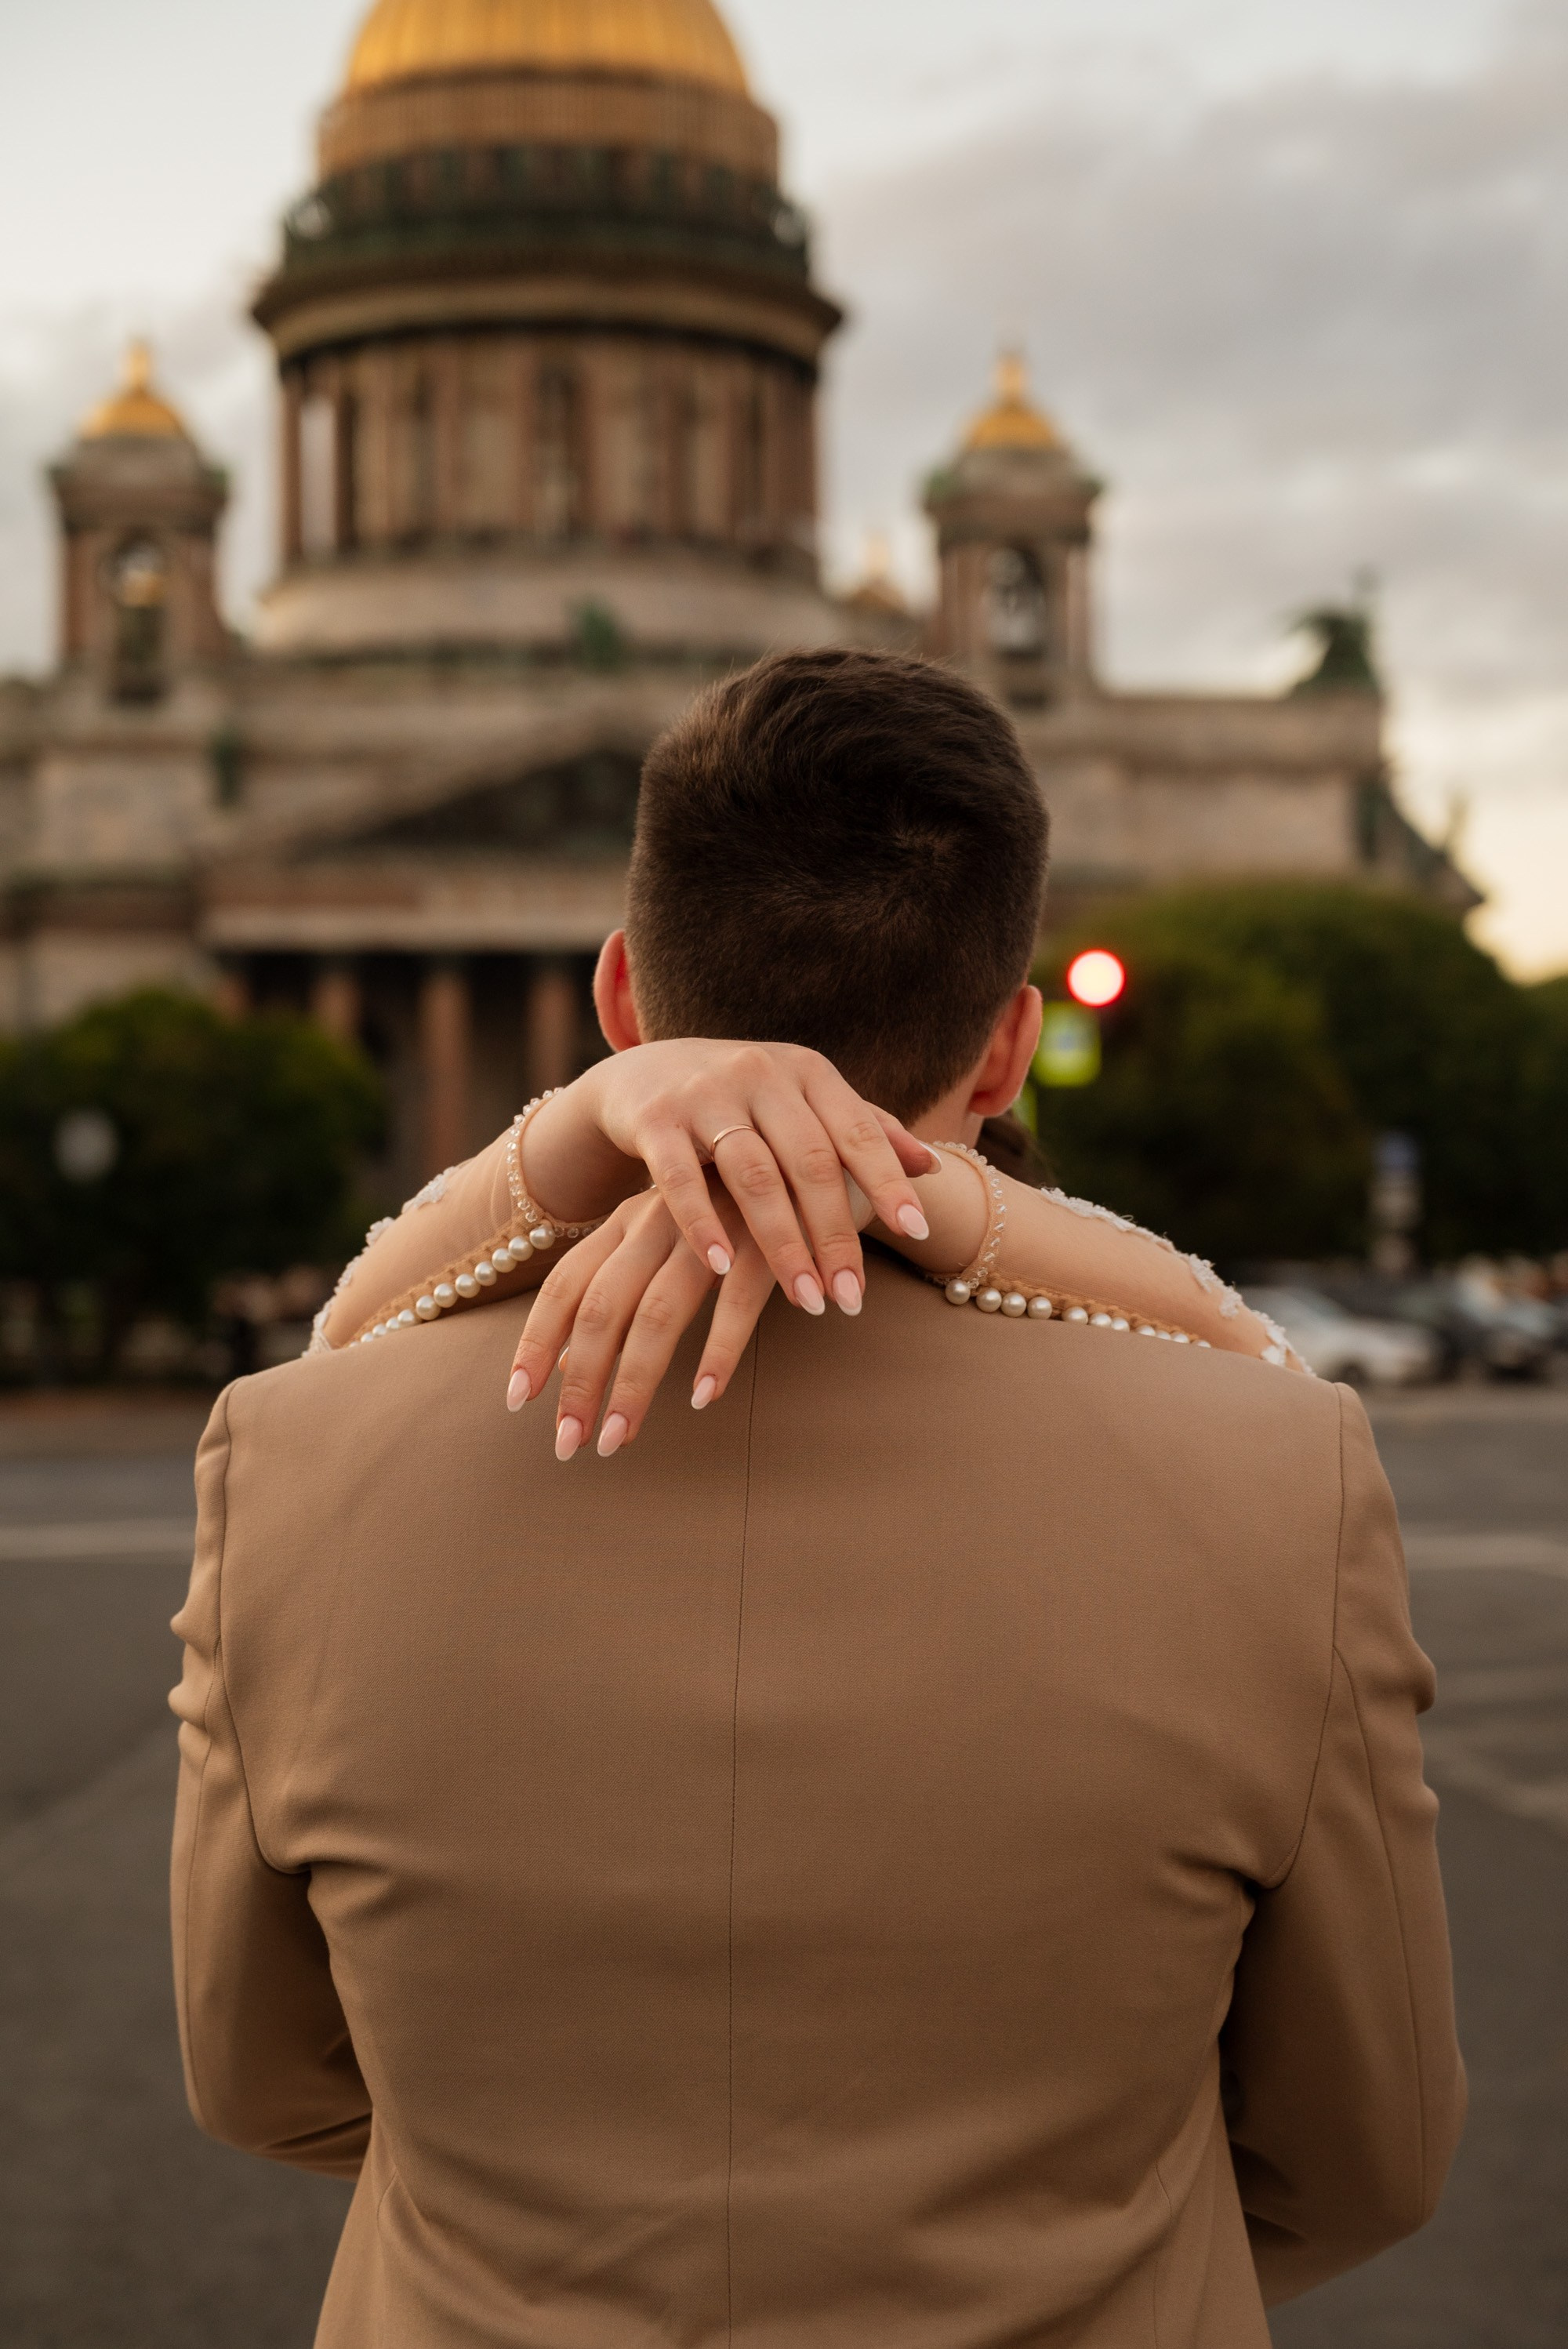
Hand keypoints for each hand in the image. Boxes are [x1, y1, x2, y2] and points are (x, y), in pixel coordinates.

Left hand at [506, 1181, 776, 1458]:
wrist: (822, 1151)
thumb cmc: (739, 1210)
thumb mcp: (672, 1242)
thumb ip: (623, 1293)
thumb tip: (567, 1363)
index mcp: (630, 1222)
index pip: (567, 1285)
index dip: (538, 1341)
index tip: (517, 1400)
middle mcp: (659, 1221)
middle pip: (602, 1309)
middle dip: (581, 1382)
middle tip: (569, 1444)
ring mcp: (712, 1230)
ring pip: (658, 1313)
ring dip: (634, 1383)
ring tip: (618, 1438)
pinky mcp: (768, 1241)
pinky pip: (737, 1302)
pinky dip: (717, 1350)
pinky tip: (704, 1395)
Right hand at [523, 1041, 937, 1317]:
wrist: (646, 1072)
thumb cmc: (745, 1099)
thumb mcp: (804, 1102)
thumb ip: (863, 1131)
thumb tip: (931, 1167)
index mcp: (808, 1072)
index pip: (858, 1131)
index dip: (888, 1182)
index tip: (918, 1233)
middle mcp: (761, 1074)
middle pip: (809, 1162)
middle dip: (835, 1235)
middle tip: (852, 1298)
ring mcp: (705, 1094)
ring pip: (753, 1175)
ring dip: (783, 1244)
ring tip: (807, 1300)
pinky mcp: (655, 1118)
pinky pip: (680, 1179)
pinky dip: (703, 1225)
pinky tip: (724, 1269)